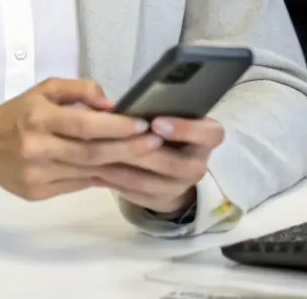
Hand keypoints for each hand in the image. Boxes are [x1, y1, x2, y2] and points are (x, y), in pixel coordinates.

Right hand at [0, 78, 163, 200]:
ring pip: (87, 172)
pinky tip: (123, 171)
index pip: (83, 124)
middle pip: (90, 152)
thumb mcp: (44, 89)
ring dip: (120, 165)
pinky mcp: (37, 192)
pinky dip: (102, 178)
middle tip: (156, 142)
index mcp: (37, 117)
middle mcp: (36, 147)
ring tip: (147, 158)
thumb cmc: (18, 113)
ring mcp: (36, 174)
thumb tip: (111, 103)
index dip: (115, 126)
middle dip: (127, 148)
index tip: (142, 123)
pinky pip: (77, 185)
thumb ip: (78, 90)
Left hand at [89, 116, 225, 215]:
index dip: (184, 129)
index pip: (209, 134)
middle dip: (142, 151)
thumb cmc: (167, 127)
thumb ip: (156, 108)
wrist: (171, 164)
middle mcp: (199, 164)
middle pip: (175, 163)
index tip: (156, 122)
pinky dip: (115, 182)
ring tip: (97, 154)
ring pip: (151, 182)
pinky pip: (137, 194)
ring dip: (122, 168)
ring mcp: (182, 187)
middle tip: (116, 140)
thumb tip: (122, 105)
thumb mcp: (170, 113)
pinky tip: (96, 169)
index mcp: (207, 137)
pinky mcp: (162, 201)